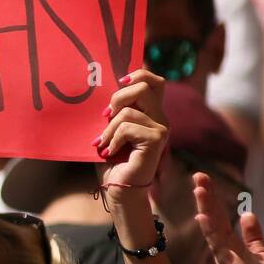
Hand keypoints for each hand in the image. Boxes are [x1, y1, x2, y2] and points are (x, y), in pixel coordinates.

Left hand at [94, 68, 167, 197]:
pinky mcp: (157, 139)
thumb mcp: (110, 129)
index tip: (119, 83)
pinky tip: (110, 152)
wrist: (119, 188)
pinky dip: (113, 139)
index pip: (154, 81)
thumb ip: (114, 110)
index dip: (138, 75)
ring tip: (103, 143)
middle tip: (105, 116)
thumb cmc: (112, 161)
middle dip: (118, 98)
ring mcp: (161, 129)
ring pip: (128, 111)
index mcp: (151, 113)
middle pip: (144, 86)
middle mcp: (160, 118)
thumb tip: (102, 89)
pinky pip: (127, 127)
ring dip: (108, 129)